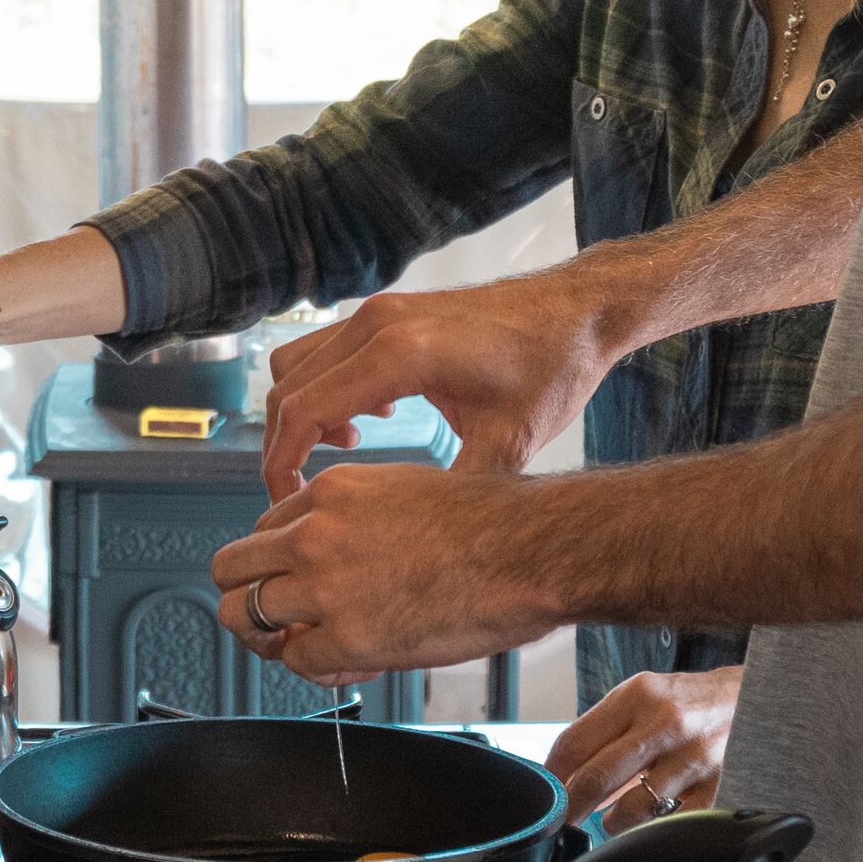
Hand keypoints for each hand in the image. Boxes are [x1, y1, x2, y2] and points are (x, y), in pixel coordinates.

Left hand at [209, 463, 571, 682]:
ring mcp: (325, 586)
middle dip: (247, 597)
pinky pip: (296, 661)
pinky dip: (316, 669)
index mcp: (332, 492)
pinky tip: (351, 665)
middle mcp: (315, 533)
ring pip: (243, 615)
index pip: (266, 530)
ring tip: (303, 647)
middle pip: (231, 569)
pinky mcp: (346, 637)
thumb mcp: (406, 491)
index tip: (301, 584)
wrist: (531, 552)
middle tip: (277, 620)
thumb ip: (360, 517)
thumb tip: (344, 557)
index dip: (279, 564)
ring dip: (269, 637)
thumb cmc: (493, 524)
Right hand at [258, 261, 627, 499]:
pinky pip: (327, 350)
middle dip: (286, 444)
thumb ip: (456, 494)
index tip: (287, 504)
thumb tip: (418, 550)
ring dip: (304, 412)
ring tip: (346, 452)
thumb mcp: (508, 444)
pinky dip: (326, 387)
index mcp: (398, 353)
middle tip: (305, 494)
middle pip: (288, 387)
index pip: (303, 409)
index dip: (282, 462)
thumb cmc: (552, 368)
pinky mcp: (388, 311)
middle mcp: (376, 322)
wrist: (580, 311)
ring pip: (299, 364)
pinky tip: (372, 417)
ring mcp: (379, 311)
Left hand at [545, 668, 741, 825]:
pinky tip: (651, 825)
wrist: (757, 698)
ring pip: (635, 808)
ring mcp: (694, 757)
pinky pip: (675, 822)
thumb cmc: (692, 701)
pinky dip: (655, 831)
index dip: (552, 775)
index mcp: (638, 696)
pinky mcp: (720, 785)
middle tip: (564, 821)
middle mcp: (665, 723)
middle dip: (572, 806)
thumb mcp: (645, 698)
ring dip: (614, 823)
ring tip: (613, 821)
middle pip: (598, 776)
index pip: (576, 741)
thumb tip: (565, 774)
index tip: (545, 793)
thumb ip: (606, 731)